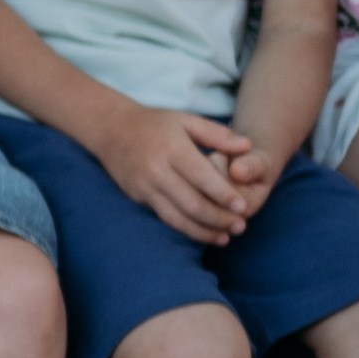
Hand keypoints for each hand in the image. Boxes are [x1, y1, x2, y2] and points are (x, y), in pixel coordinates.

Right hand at [100, 104, 261, 242]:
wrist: (111, 130)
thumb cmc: (154, 124)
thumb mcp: (185, 119)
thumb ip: (217, 134)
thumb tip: (247, 146)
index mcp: (171, 149)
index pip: (202, 177)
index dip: (223, 195)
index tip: (242, 206)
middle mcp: (156, 171)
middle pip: (191, 203)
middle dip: (218, 218)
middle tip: (241, 226)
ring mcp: (145, 187)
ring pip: (177, 218)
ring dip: (203, 231)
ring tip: (226, 237)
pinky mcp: (138, 198)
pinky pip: (165, 218)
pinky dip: (187, 230)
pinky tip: (204, 234)